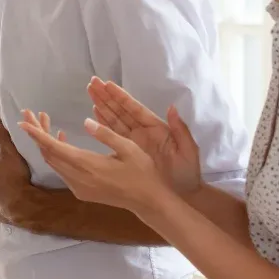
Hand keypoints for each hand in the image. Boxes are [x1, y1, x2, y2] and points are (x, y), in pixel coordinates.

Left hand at [0, 118, 41, 225]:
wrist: (24, 208)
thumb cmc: (15, 178)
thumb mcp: (9, 153)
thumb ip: (1, 138)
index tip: (3, 147)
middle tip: (11, 162)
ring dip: (1, 182)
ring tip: (15, 179)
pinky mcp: (0, 213)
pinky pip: (1, 202)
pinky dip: (6, 198)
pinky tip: (16, 197)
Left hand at [17, 109, 172, 214]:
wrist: (148, 202)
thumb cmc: (143, 172)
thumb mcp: (129, 148)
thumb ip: (106, 134)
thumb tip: (86, 121)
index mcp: (87, 165)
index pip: (54, 147)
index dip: (37, 134)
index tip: (23, 122)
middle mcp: (77, 177)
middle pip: (48, 153)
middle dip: (37, 133)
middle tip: (31, 114)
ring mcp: (77, 187)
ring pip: (53, 162)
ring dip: (46, 142)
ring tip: (45, 120)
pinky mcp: (81, 191)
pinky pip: (61, 170)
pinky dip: (56, 154)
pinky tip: (62, 139)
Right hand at [87, 77, 201, 195]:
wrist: (182, 195)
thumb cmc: (187, 174)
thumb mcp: (189, 151)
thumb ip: (180, 130)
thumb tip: (172, 108)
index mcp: (156, 128)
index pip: (135, 109)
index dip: (121, 97)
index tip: (107, 84)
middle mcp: (142, 131)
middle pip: (121, 111)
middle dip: (107, 96)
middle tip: (92, 83)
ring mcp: (134, 142)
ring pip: (114, 120)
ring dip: (102, 106)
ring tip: (90, 93)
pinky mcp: (127, 152)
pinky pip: (113, 134)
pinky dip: (103, 123)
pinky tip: (94, 113)